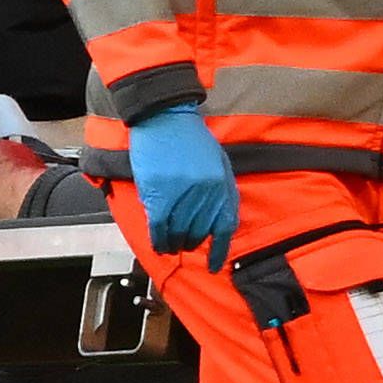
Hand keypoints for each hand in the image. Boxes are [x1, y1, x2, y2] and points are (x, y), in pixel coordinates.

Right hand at [124, 104, 239, 269]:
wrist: (164, 118)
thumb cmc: (190, 137)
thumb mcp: (217, 160)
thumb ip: (220, 189)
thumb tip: (217, 217)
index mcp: (221, 185)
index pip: (224, 226)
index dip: (219, 250)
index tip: (213, 264)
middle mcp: (204, 194)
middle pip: (199, 232)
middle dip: (192, 242)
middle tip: (185, 243)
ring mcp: (181, 195)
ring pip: (179, 233)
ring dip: (174, 243)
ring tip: (169, 246)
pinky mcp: (159, 195)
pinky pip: (159, 227)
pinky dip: (158, 239)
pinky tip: (158, 244)